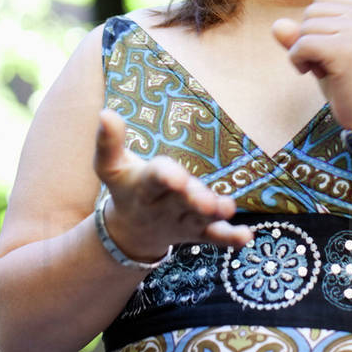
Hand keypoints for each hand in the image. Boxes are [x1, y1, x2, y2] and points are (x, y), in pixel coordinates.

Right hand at [93, 109, 252, 261]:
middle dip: (192, 200)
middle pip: (180, 203)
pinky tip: (246, 236)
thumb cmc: (126, 188)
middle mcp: (164, 208)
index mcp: (144, 188)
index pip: (153, 180)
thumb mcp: (111, 167)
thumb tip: (105, 113)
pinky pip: (215, 237)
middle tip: (205, 198)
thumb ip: (109, 142)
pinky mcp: (198, 233)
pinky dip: (230, 238)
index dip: (164, 177)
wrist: (131, 232)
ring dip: (214, 215)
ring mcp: (183, 222)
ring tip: (227, 207)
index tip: (174, 175)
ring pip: (200, 220)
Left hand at [272, 0, 351, 128]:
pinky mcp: (344, 50)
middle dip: (309, 38)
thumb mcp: (325, 52)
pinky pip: (303, 44)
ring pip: (305, 27)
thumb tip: (277, 25)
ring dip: (304, 51)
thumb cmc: (350, 84)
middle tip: (328, 63)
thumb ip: (302, 35)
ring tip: (325, 69)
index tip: (332, 49)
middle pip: (311, 11)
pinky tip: (312, 73)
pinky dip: (298, 60)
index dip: (317, 25)